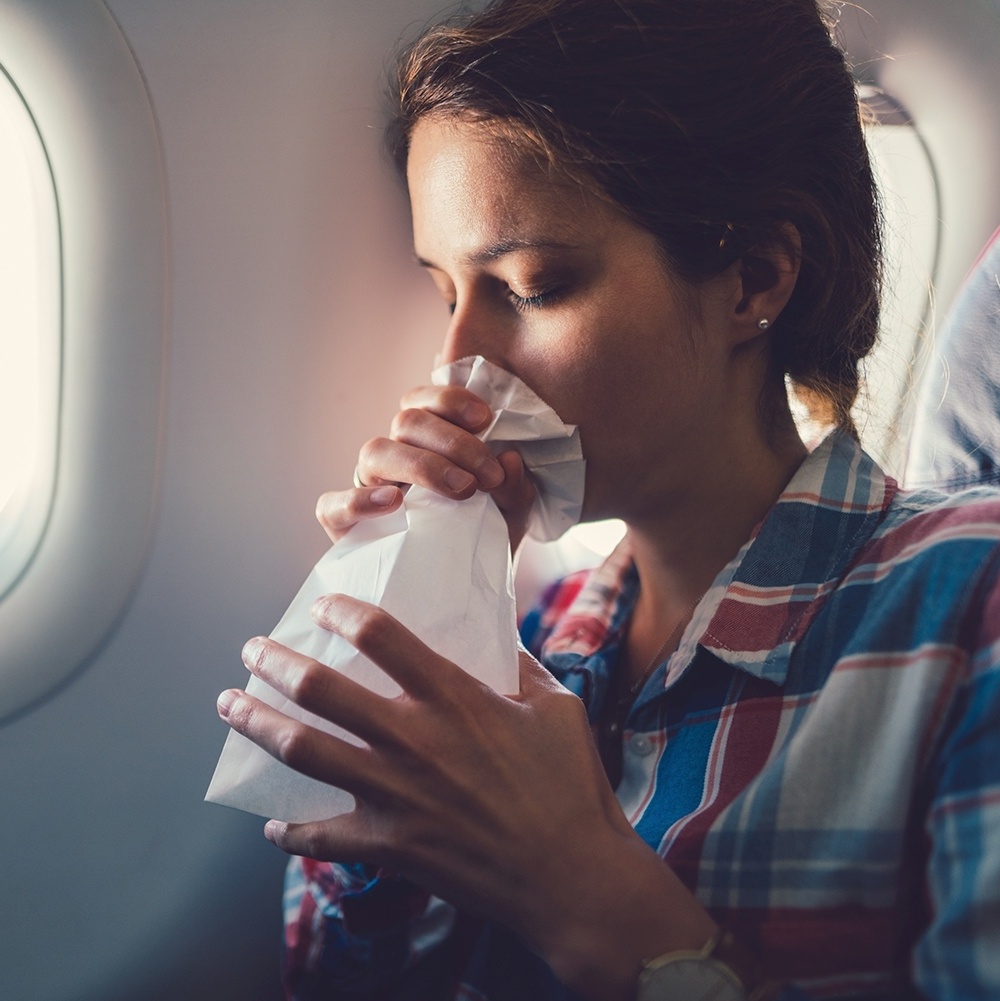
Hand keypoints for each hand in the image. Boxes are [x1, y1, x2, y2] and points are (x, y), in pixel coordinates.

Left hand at [217, 595, 715, 1000]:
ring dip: (257, 725)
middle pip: (321, 690)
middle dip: (275, 663)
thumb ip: (520, 667)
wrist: (572, 878)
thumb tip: (498, 639)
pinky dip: (292, 833)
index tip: (323, 607)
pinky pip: (322, 837)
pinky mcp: (391, 846)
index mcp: (455, 698)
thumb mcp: (557, 708)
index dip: (343, 613)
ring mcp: (395, 795)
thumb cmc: (570, 787)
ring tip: (230, 706)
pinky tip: (274, 826)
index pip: (381, 636)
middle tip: (252, 650)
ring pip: (303, 752)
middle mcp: (413, 740)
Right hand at [319, 384, 534, 550]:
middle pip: (406, 422)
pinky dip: (359, 500)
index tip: (486, 418)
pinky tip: (394, 503)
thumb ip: (514, 487)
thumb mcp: (510, 512)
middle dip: (452, 442)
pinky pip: (332, 505)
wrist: (463, 588)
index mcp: (427, 441)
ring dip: (421, 465)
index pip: (426, 402)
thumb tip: (510, 459)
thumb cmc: (483, 536)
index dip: (450, 399)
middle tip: (487, 475)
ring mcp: (367, 487)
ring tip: (461, 490)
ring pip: (374, 452)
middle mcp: (394, 456)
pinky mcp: (344, 525)